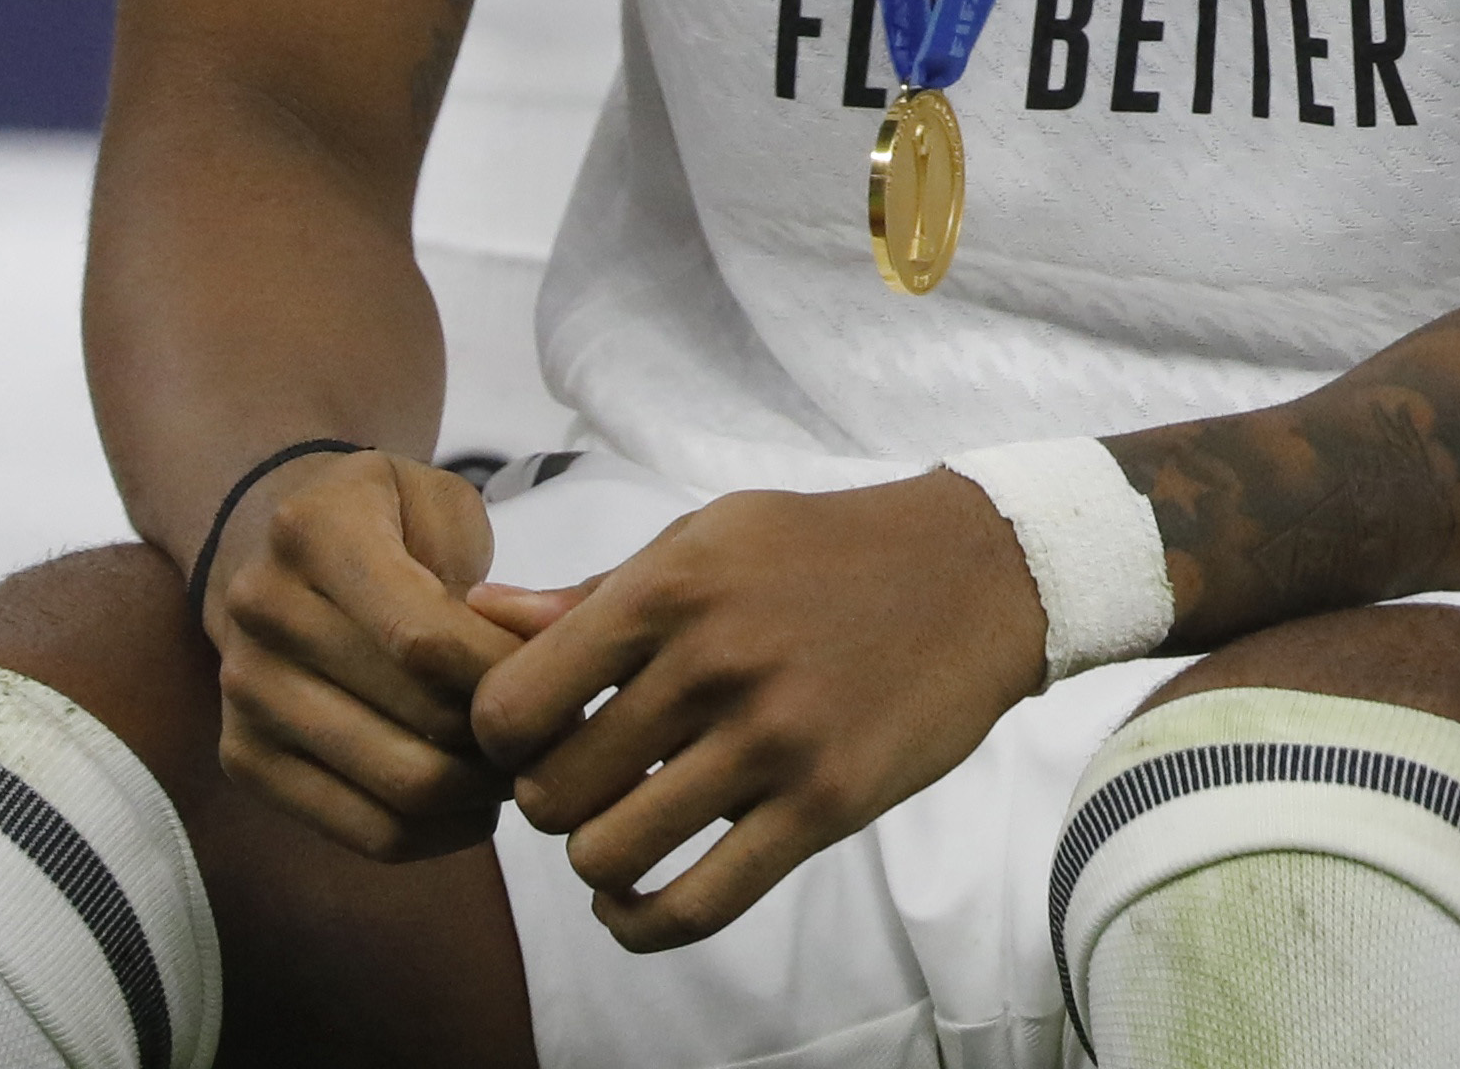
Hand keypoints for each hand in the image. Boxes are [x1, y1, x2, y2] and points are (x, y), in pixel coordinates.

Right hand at [201, 449, 531, 861]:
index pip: (422, 636)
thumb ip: (496, 578)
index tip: (560, 674)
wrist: (269, 547)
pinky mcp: (244, 761)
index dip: (503, 669)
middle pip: (417, 716)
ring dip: (481, 789)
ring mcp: (243, 697)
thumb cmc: (385, 520)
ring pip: (397, 785)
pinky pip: (363, 830)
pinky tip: (474, 804)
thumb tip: (551, 649)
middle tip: (560, 731)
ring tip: (522, 765)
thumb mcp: (442, 503)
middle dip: (507, 734)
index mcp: (315, 532)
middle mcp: (262, 614)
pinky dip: (438, 833)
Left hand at [469, 470, 1043, 951]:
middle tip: (589, 782)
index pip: (510, 705)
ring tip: (623, 830)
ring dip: (599, 859)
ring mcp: (773, 739)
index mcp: (670, 586)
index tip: (532, 737)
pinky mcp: (825, 803)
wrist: (980, 572)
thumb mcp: (710, 535)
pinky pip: (698, 905)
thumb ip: (596, 590)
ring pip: (609, 855)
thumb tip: (480, 615)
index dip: (499, 738)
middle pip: (550, 793)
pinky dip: (641, 925)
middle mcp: (713, 662)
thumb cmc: (827, 549)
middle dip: (551, 802)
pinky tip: (634, 903)